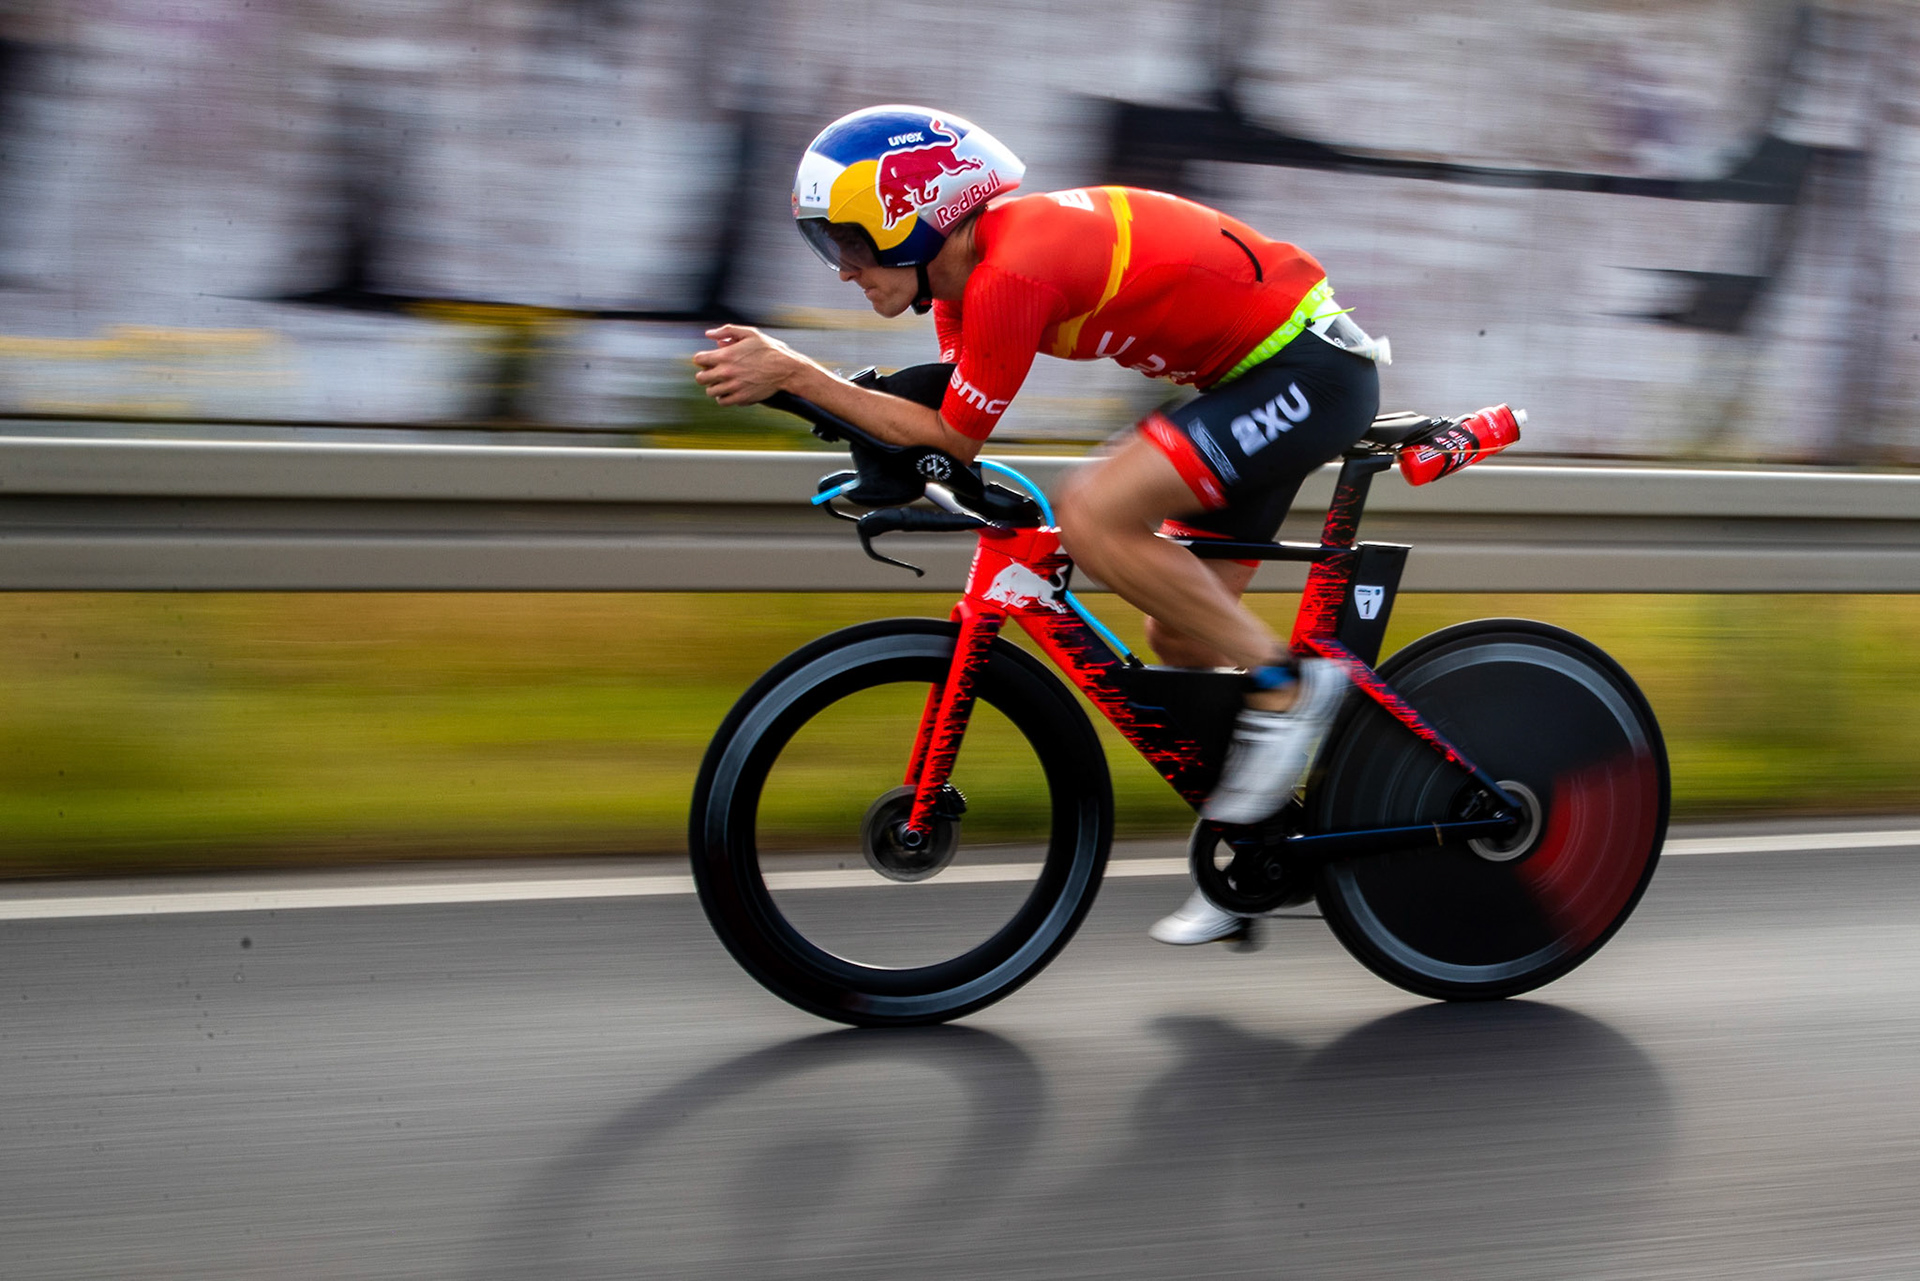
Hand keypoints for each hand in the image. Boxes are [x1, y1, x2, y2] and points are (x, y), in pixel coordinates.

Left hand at [690, 325, 804, 405]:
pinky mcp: (741, 398)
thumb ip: (727, 331)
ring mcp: (733, 387)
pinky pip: (722, 401)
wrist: (785, 369)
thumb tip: (709, 334)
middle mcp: (726, 372)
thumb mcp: (750, 333)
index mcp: (726, 355)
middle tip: (713, 373)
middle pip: (700, 378)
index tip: (709, 360)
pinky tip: (729, 391)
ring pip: (710, 391)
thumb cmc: (768, 349)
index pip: (699, 360)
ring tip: (722, 383)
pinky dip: (723, 397)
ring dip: (714, 386)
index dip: (702, 359)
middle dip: (705, 374)